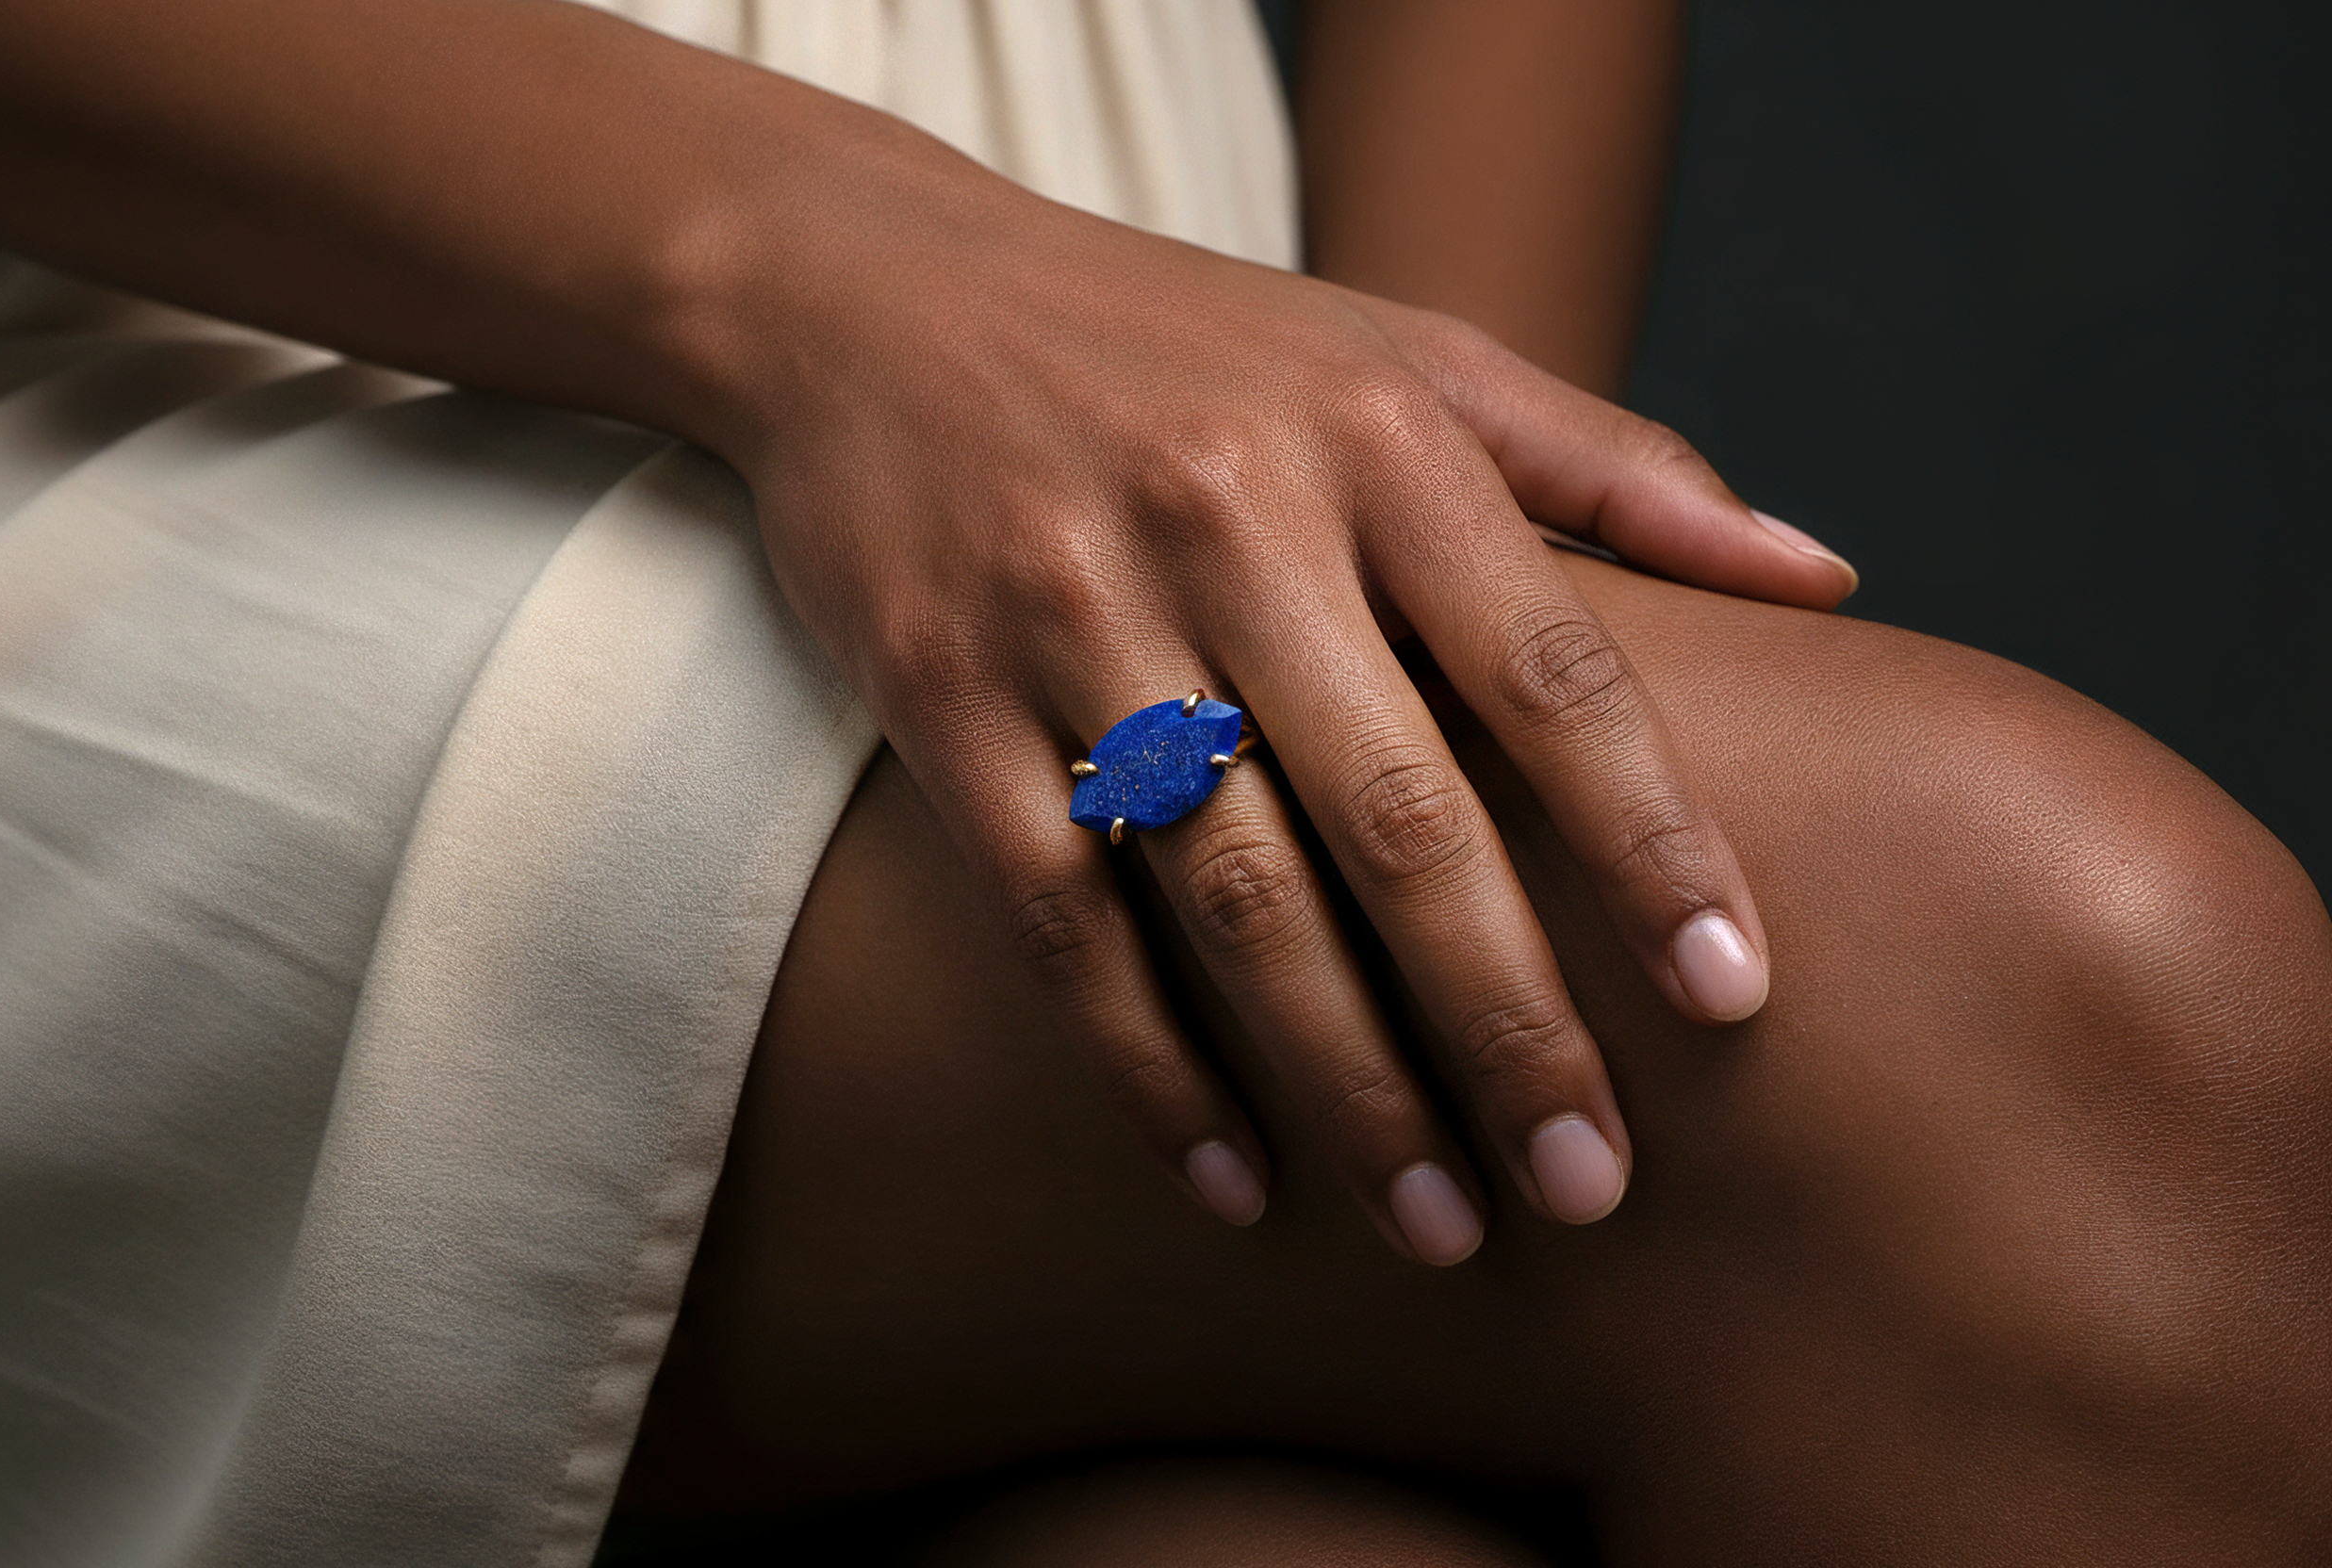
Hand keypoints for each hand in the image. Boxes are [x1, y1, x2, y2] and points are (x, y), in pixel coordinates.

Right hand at [684, 110, 1855, 1263]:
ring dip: (1344, 1079)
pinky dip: (1145, 1061)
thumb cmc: (1182, 347)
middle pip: (1399, 817)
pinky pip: (1058, 912)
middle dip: (1507, 1022)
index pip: (1556, 670)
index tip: (1736, 1001)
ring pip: (1230, 892)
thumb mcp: (1408, 358)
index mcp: (1378, 439)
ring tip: (1441, 1222)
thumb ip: (1614, 470)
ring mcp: (1073, 611)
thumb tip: (1828, 579)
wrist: (871, 295)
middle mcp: (1230, 521)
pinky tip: (1231, 1176)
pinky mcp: (941, 693)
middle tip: (1591, 1184)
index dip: (1654, 843)